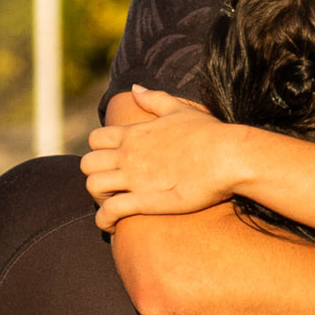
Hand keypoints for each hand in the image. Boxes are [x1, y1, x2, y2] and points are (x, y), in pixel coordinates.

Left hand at [83, 87, 221, 226]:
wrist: (227, 157)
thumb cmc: (209, 134)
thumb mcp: (179, 109)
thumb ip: (154, 99)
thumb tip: (135, 88)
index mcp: (134, 134)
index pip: (95, 140)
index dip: (98, 153)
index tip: (113, 165)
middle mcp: (128, 155)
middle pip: (87, 164)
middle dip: (94, 176)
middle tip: (112, 188)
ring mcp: (134, 178)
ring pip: (93, 187)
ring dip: (98, 199)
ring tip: (113, 207)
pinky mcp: (144, 201)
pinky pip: (109, 212)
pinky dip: (104, 221)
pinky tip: (112, 226)